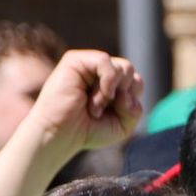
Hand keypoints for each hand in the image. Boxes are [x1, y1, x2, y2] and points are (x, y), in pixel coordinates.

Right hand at [28, 50, 144, 155]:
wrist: (59, 135)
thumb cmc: (87, 131)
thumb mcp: (122, 127)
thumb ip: (134, 110)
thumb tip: (125, 93)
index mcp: (111, 83)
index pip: (136, 81)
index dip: (131, 101)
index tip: (113, 115)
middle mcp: (100, 71)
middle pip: (130, 71)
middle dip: (122, 96)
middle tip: (100, 111)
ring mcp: (88, 64)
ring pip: (122, 67)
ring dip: (111, 93)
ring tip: (94, 108)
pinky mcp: (75, 60)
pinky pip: (104, 60)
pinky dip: (106, 82)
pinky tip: (93, 99)